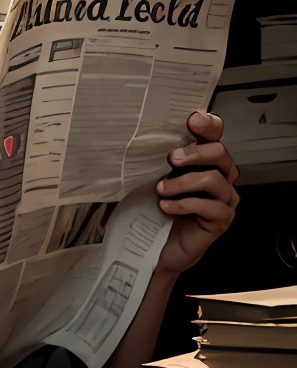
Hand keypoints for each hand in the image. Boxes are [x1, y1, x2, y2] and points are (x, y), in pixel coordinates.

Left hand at [153, 111, 238, 278]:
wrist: (157, 247)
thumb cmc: (157, 210)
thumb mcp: (155, 180)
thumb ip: (160, 162)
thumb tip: (143, 139)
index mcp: (205, 163)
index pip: (216, 137)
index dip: (209, 125)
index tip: (192, 120)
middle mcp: (220, 178)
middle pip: (221, 154)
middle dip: (195, 153)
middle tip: (171, 158)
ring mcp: (223, 200)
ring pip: (215, 180)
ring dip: (183, 182)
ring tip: (160, 189)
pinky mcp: (220, 220)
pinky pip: (210, 207)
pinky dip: (184, 205)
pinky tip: (165, 207)